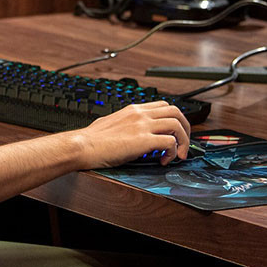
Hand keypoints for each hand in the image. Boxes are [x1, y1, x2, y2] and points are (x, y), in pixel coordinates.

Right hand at [73, 101, 191, 167]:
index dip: (174, 119)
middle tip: (183, 143)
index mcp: (132, 109)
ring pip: (177, 125)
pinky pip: (170, 143)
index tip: (174, 133)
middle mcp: (140, 114)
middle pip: (175, 111)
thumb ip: (124, 124)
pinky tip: (164, 160)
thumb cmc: (91, 139)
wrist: (82, 146)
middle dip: (185, 128)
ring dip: (183, 141)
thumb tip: (128, 132)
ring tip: (179, 154)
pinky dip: (173, 152)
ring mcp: (142, 126)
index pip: (163, 105)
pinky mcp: (143, 141)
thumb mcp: (110, 123)